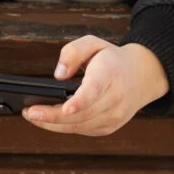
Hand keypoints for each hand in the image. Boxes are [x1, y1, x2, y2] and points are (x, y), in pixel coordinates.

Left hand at [24, 37, 166, 136]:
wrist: (144, 76)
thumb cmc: (113, 59)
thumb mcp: (93, 43)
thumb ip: (73, 51)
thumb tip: (58, 74)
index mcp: (110, 74)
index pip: (95, 90)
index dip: (80, 101)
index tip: (65, 107)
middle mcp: (115, 98)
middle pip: (82, 113)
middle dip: (53, 116)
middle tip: (29, 112)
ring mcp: (114, 116)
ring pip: (81, 126)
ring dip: (54, 124)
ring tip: (32, 116)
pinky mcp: (109, 126)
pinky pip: (83, 130)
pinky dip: (64, 128)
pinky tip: (48, 121)